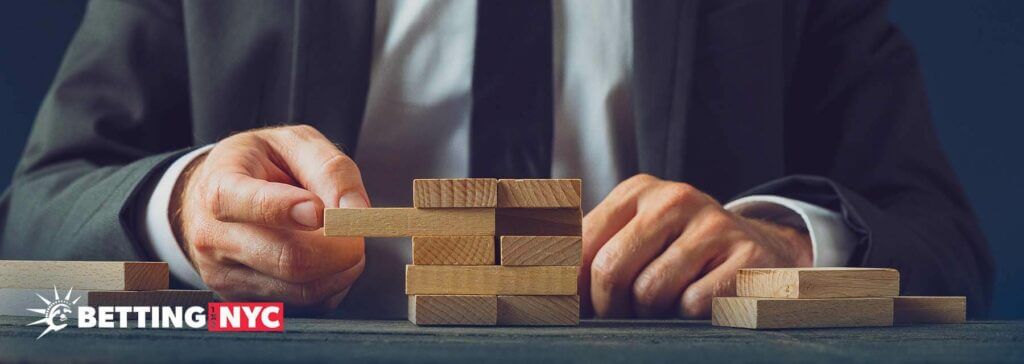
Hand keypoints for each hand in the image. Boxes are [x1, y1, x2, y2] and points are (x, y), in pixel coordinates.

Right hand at [171, 125, 368, 312]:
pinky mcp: (243, 303)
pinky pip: (303, 306)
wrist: (217, 195)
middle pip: (289, 258)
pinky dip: (331, 286)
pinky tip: (329, 263)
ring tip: (346, 243)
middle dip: (340, 248)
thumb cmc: (261, 165)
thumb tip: (356, 212)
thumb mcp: (295, 143)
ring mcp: (224, 276)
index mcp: (220, 186)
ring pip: (302, 289)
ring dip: (341, 270)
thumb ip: (330, 169)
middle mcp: (213, 236)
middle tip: (359, 231)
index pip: (251, 205)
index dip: (290, 210)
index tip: (322, 211)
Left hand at [580, 174, 812, 318]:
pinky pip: (692, 306)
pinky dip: (690, 318)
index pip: (581, 242)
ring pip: (650, 293)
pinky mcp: (746, 256)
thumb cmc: (682, 253)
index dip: (571, 285)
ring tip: (666, 307)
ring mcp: (713, 224)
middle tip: (621, 318)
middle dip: (608, 308)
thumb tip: (545, 283)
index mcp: (637, 191)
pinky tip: (703, 304)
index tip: (571, 310)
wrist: (760, 252)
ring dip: (651, 316)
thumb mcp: (638, 236)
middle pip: (610, 269)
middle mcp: (674, 198)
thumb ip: (594, 250)